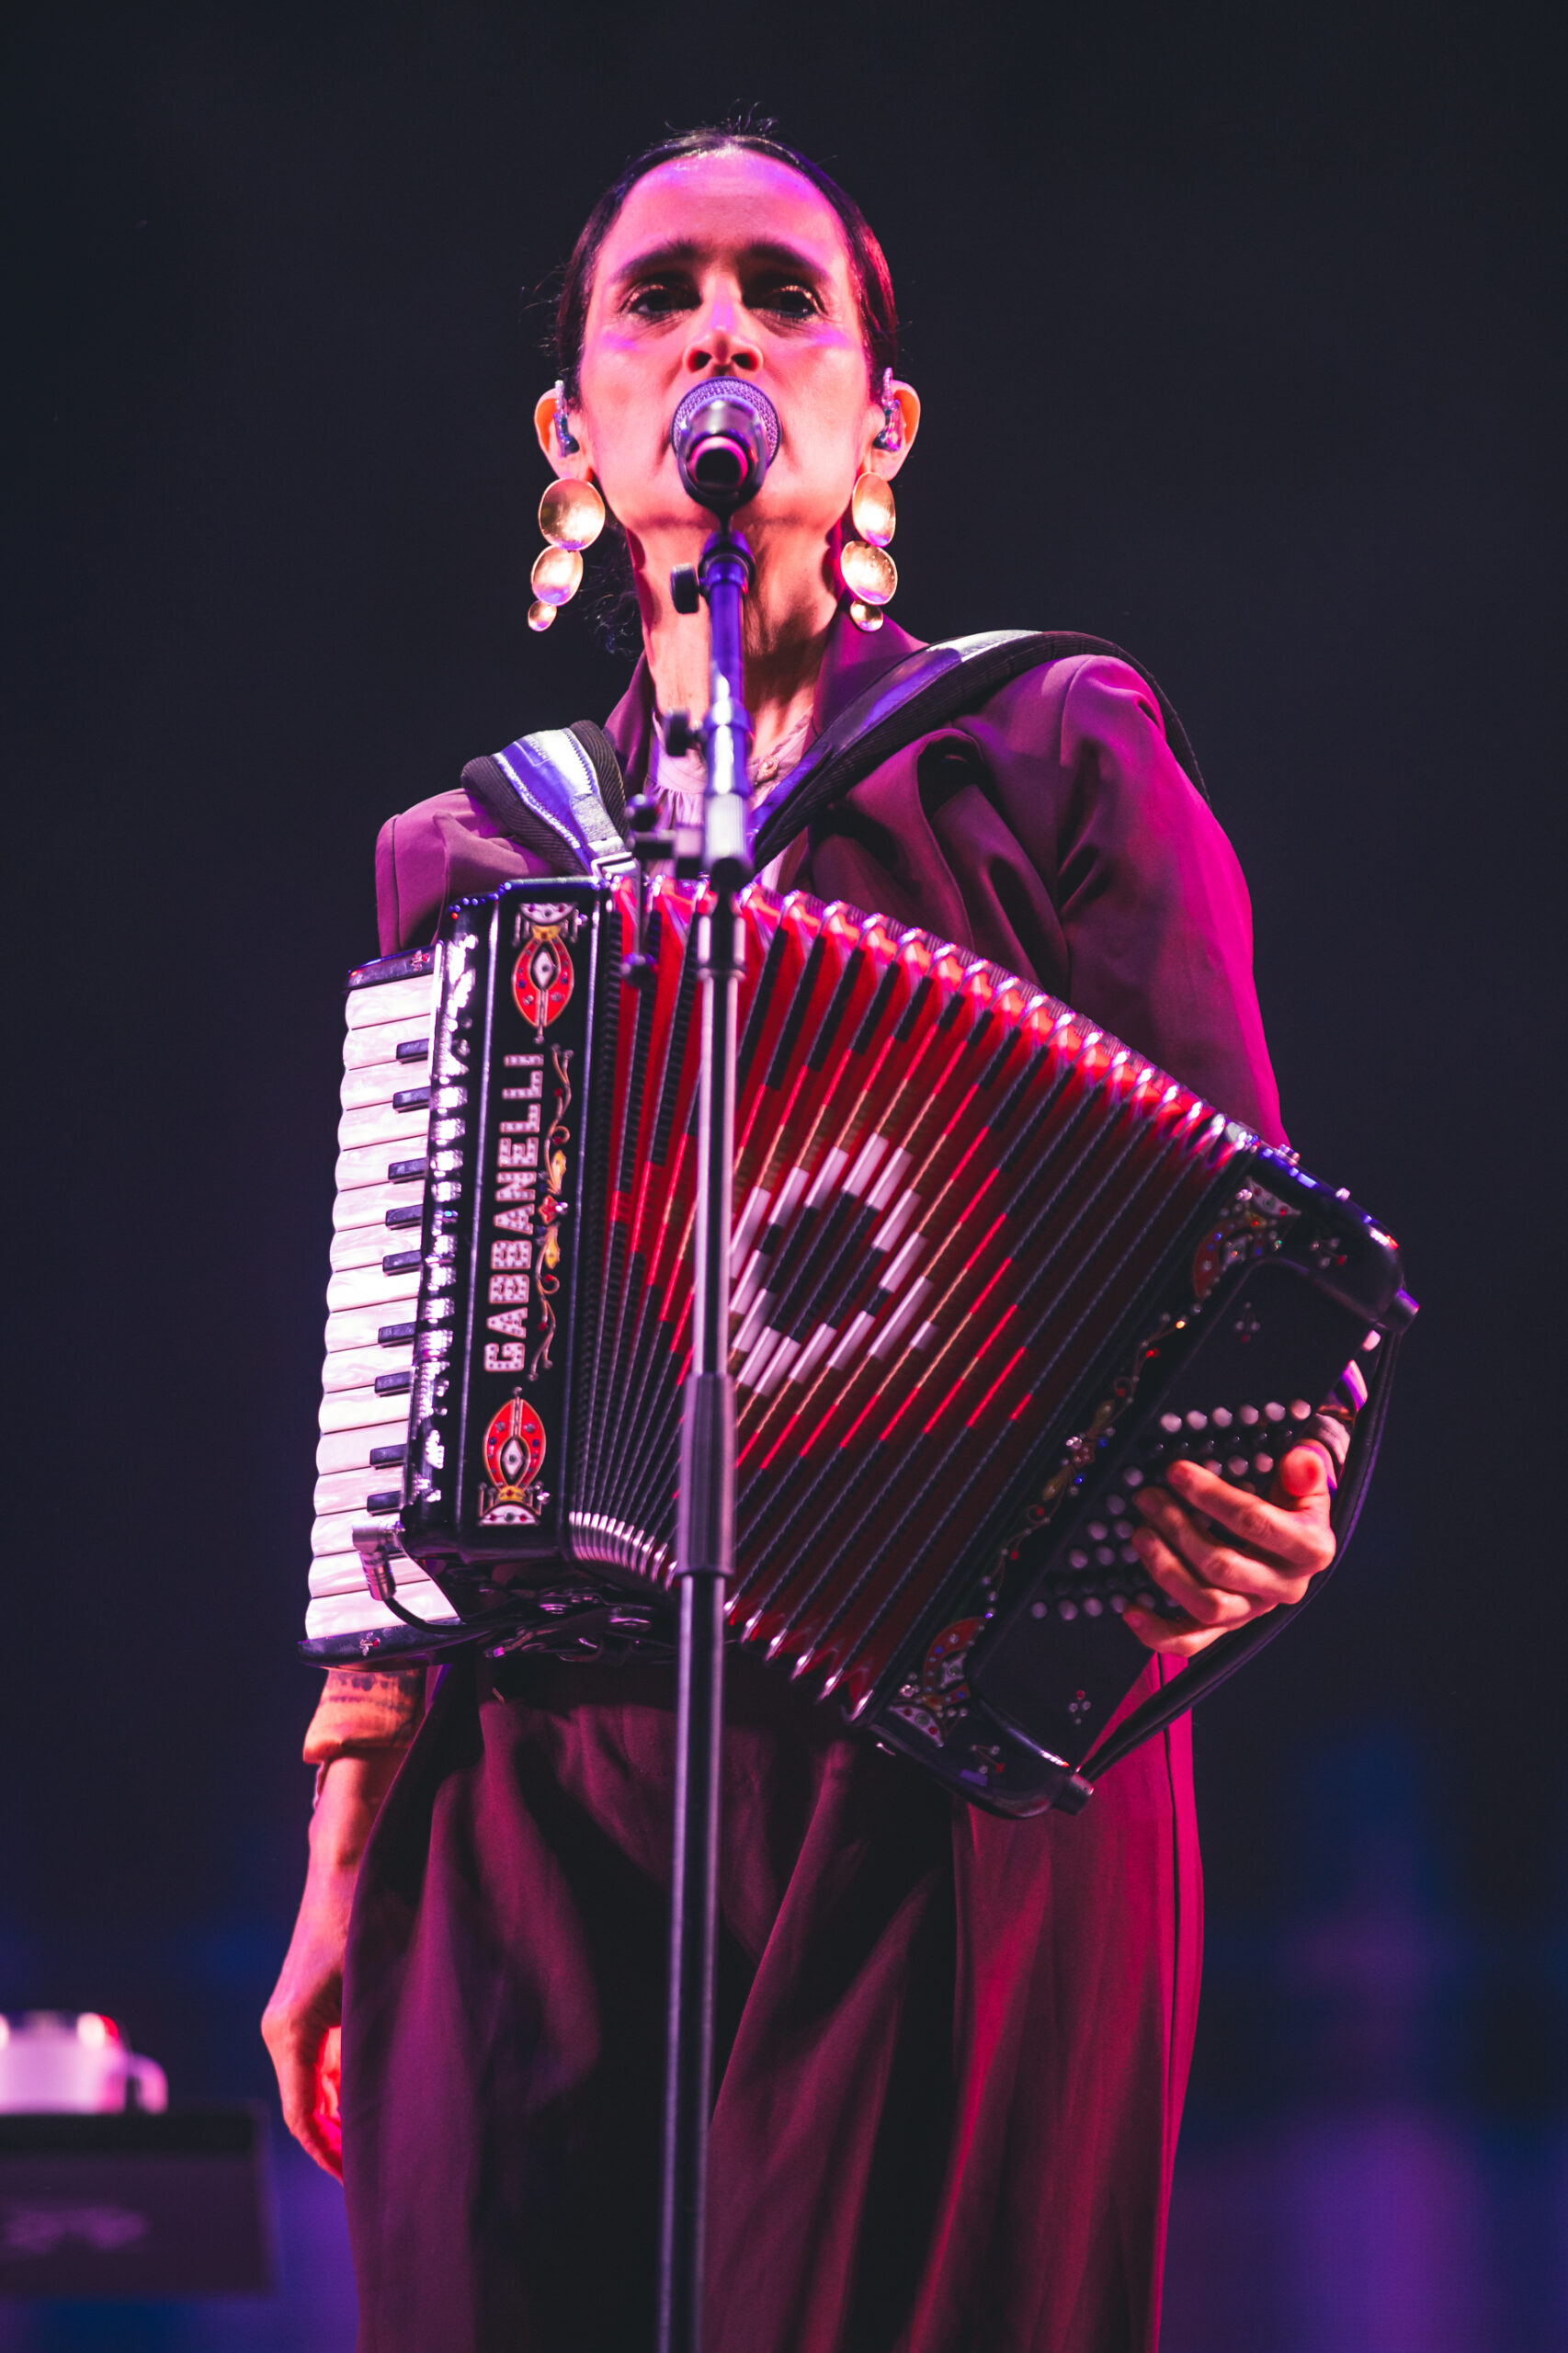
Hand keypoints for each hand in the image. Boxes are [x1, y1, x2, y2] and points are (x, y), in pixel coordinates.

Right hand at [261, 1750, 403, 2177]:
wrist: (351, 1857)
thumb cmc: (365, 1915)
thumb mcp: (375, 1985)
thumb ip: (379, 2043)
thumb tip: (404, 2101)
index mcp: (290, 2033)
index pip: (306, 2117)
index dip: (334, 2155)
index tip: (365, 2182)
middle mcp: (284, 2029)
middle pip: (313, 2105)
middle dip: (347, 2137)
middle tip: (391, 2165)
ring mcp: (295, 2016)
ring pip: (323, 2081)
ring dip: (353, 2106)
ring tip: (398, 2135)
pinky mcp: (310, 2002)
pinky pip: (329, 2057)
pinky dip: (352, 2078)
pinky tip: (391, 2088)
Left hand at [1122, 1442, 1336, 1658]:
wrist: (1299, 1532)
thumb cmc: (1293, 1499)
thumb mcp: (1308, 1478)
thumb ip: (1306, 1469)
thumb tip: (1300, 1462)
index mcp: (1310, 1549)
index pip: (1254, 1522)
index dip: (1211, 1496)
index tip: (1176, 1472)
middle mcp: (1286, 1586)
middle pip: (1222, 1565)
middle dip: (1177, 1528)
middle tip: (1147, 1498)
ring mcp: (1255, 1610)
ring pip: (1207, 1605)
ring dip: (1166, 1570)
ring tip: (1140, 1535)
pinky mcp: (1228, 1625)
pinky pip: (1192, 1640)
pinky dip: (1157, 1632)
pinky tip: (1130, 1609)